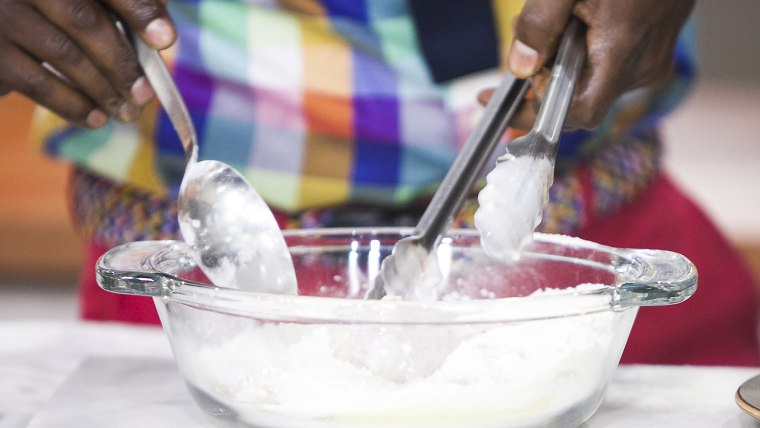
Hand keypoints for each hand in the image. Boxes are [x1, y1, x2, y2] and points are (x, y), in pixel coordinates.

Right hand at [0, 0, 175, 127]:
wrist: (2, 18)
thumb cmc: (50, 12)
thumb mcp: (84, 2)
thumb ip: (120, 7)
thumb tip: (161, 32)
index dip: (138, 10)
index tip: (167, 40)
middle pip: (85, 21)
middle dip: (123, 63)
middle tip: (145, 94)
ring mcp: (3, 15)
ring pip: (64, 55)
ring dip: (103, 90)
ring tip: (127, 112)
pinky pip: (36, 82)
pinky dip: (72, 105)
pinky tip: (95, 118)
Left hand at [483, 0, 694, 129]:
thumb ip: (540, 23)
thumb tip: (520, 67)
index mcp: (623, 50)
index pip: (577, 112)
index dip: (535, 113)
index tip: (504, 103)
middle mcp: (644, 66)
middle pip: (580, 99)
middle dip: (543, 79)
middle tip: (522, 40)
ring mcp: (654, 60)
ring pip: (593, 83)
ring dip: (563, 64)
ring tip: (556, 20)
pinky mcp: (656, 51)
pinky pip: (611, 68)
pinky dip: (584, 55)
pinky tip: (577, 22)